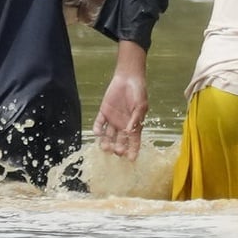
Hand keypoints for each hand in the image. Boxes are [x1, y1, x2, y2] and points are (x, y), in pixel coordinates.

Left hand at [93, 41, 147, 159]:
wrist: (128, 77)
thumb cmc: (138, 92)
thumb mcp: (140, 106)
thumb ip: (135, 119)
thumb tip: (131, 132)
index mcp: (134, 125)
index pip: (134, 141)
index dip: (133, 151)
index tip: (131, 159)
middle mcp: (123, 125)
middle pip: (120, 141)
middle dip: (119, 148)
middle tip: (117, 151)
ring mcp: (113, 120)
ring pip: (108, 136)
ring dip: (106, 142)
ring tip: (105, 147)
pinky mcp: (104, 112)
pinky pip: (99, 123)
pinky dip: (97, 129)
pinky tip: (98, 133)